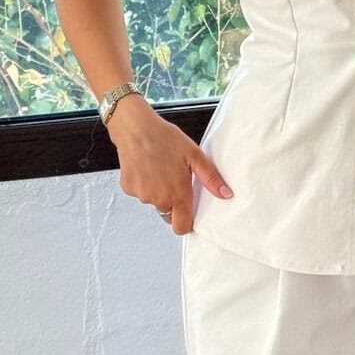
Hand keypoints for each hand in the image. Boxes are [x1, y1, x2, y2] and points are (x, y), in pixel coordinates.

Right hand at [107, 96, 231, 235]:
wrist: (135, 128)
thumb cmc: (165, 138)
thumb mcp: (194, 155)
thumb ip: (211, 178)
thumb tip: (226, 194)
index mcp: (177, 194)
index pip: (182, 227)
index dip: (186, 222)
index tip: (189, 211)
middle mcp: (158, 199)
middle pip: (168, 213)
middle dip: (173, 202)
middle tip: (175, 179)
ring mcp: (142, 195)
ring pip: (154, 201)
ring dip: (158, 191)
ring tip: (160, 168)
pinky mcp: (128, 188)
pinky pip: (141, 192)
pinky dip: (144, 184)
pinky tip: (147, 167)